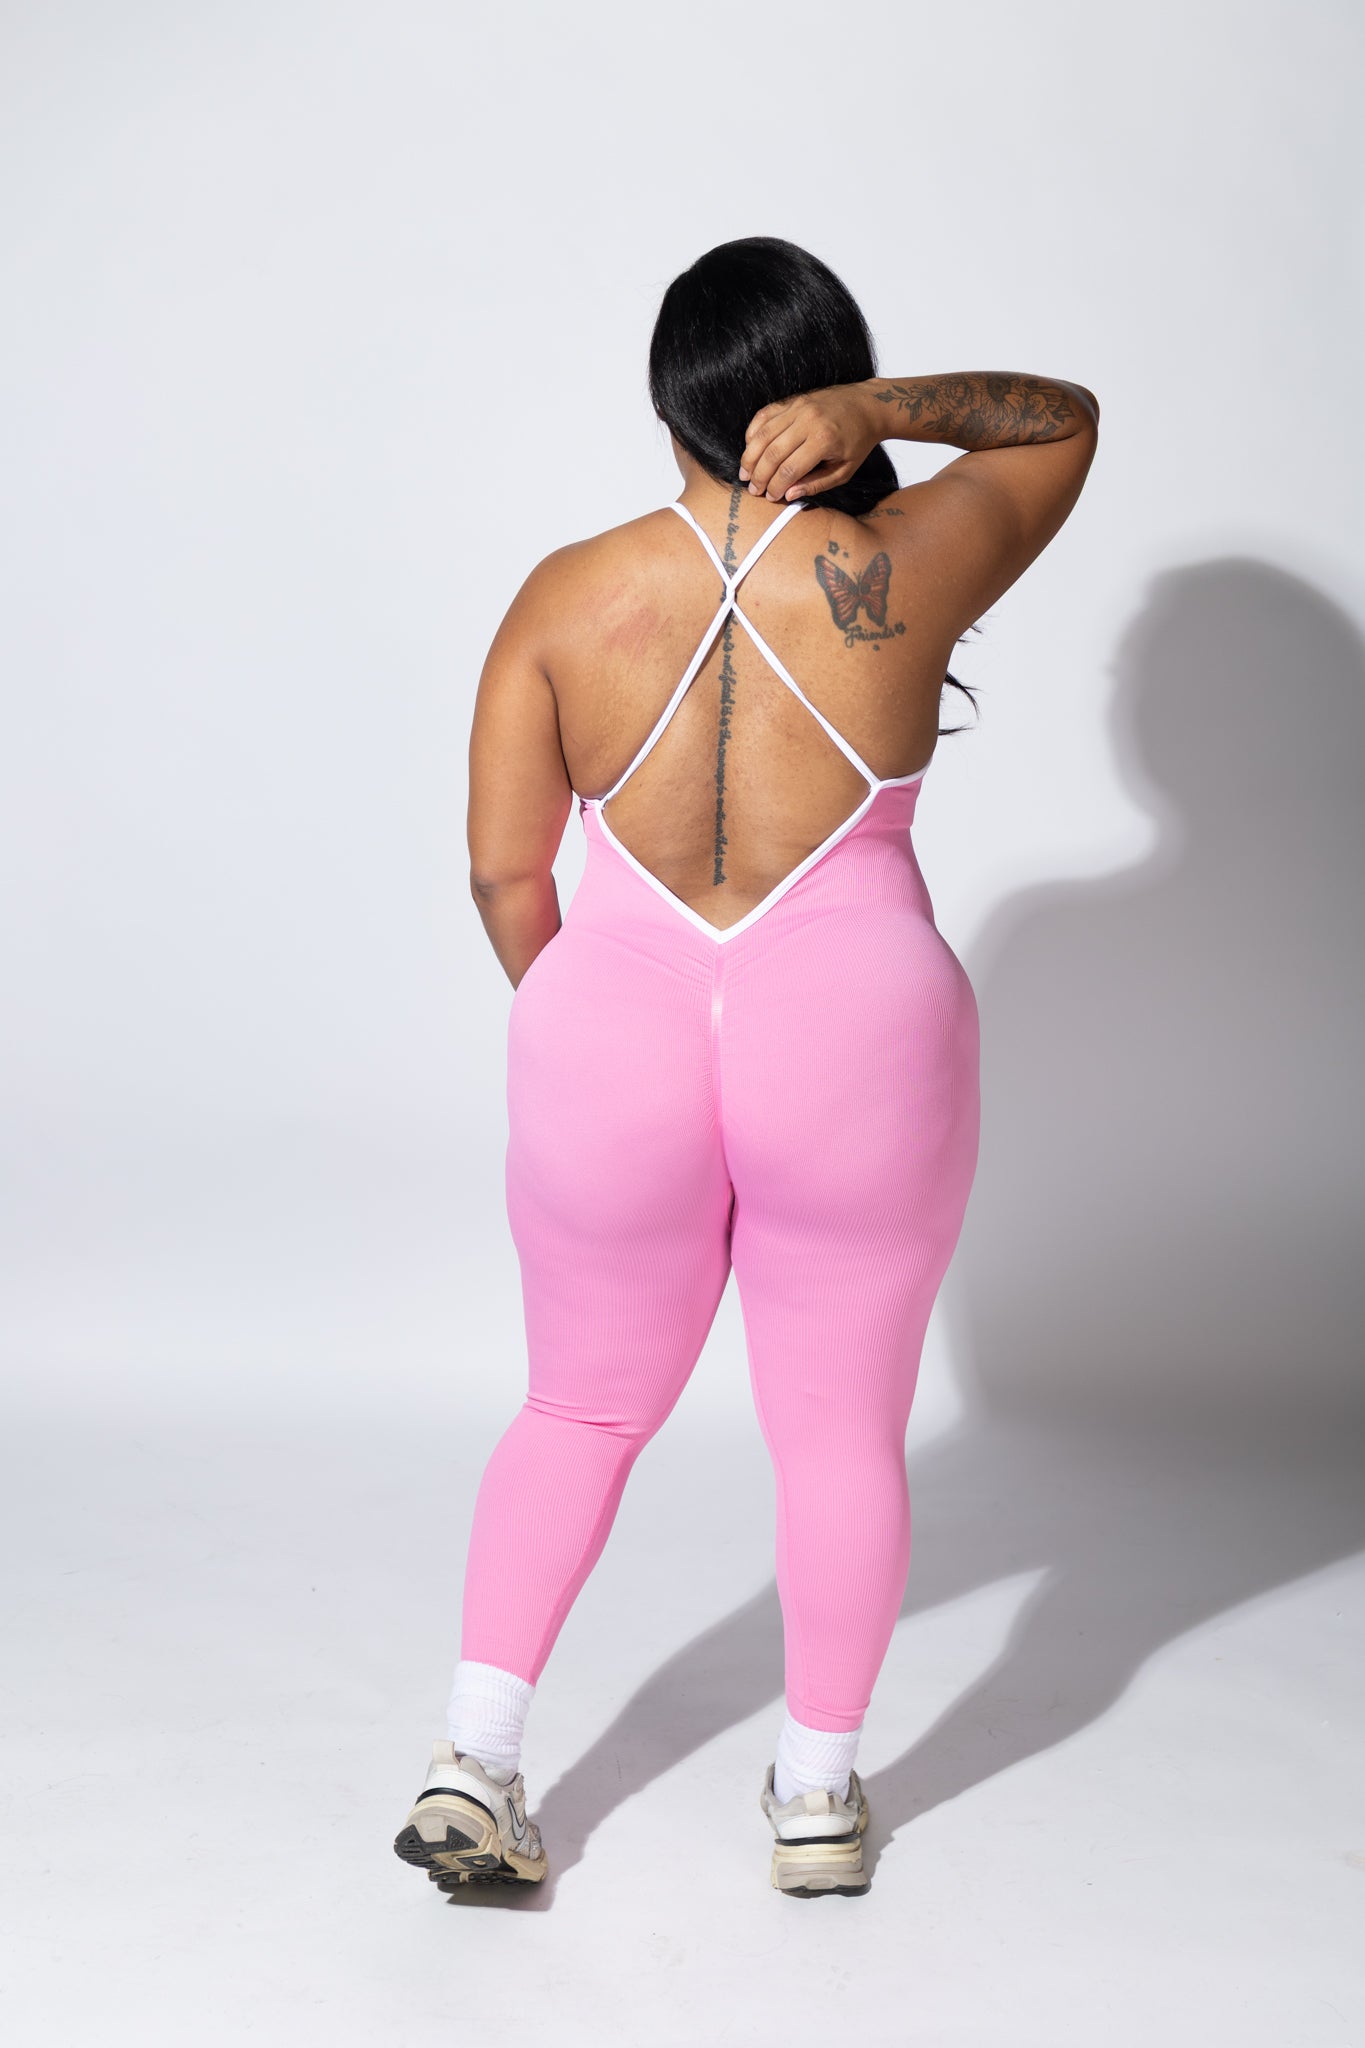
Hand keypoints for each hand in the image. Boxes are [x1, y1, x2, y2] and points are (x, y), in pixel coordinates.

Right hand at [738, 381, 879, 501]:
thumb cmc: (858, 440)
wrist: (867, 405)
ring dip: (750, 456)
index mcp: (823, 441)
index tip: (770, 497)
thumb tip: (790, 494)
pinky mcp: (792, 400)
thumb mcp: (844, 470)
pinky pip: (764, 415)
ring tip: (745, 473)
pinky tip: (749, 448)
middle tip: (753, 489)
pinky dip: (753, 432)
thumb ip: (816, 485)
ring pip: (763, 434)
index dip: (776, 486)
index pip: (790, 470)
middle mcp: (808, 421)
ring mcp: (798, 408)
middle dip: (759, 475)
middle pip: (772, 453)